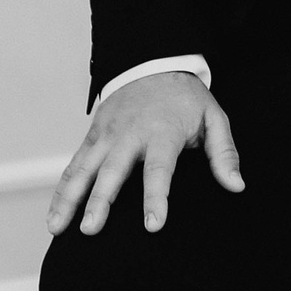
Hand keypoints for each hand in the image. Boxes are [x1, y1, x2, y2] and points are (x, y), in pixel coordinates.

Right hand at [46, 70, 242, 239]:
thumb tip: (236, 186)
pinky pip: (74, 164)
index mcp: (163, 132)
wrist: (154, 62)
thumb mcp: (214, 118)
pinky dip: (62, 189)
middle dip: (100, 200)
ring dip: (70, 198)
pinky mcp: (93, 135)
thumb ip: (224, 154)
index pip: (159, 169)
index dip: (157, 197)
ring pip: (84, 169)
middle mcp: (130, 134)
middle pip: (113, 171)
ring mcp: (107, 134)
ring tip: (58, 228)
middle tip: (92, 229)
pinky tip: (54, 215)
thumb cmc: (187, 99)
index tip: (153, 225)